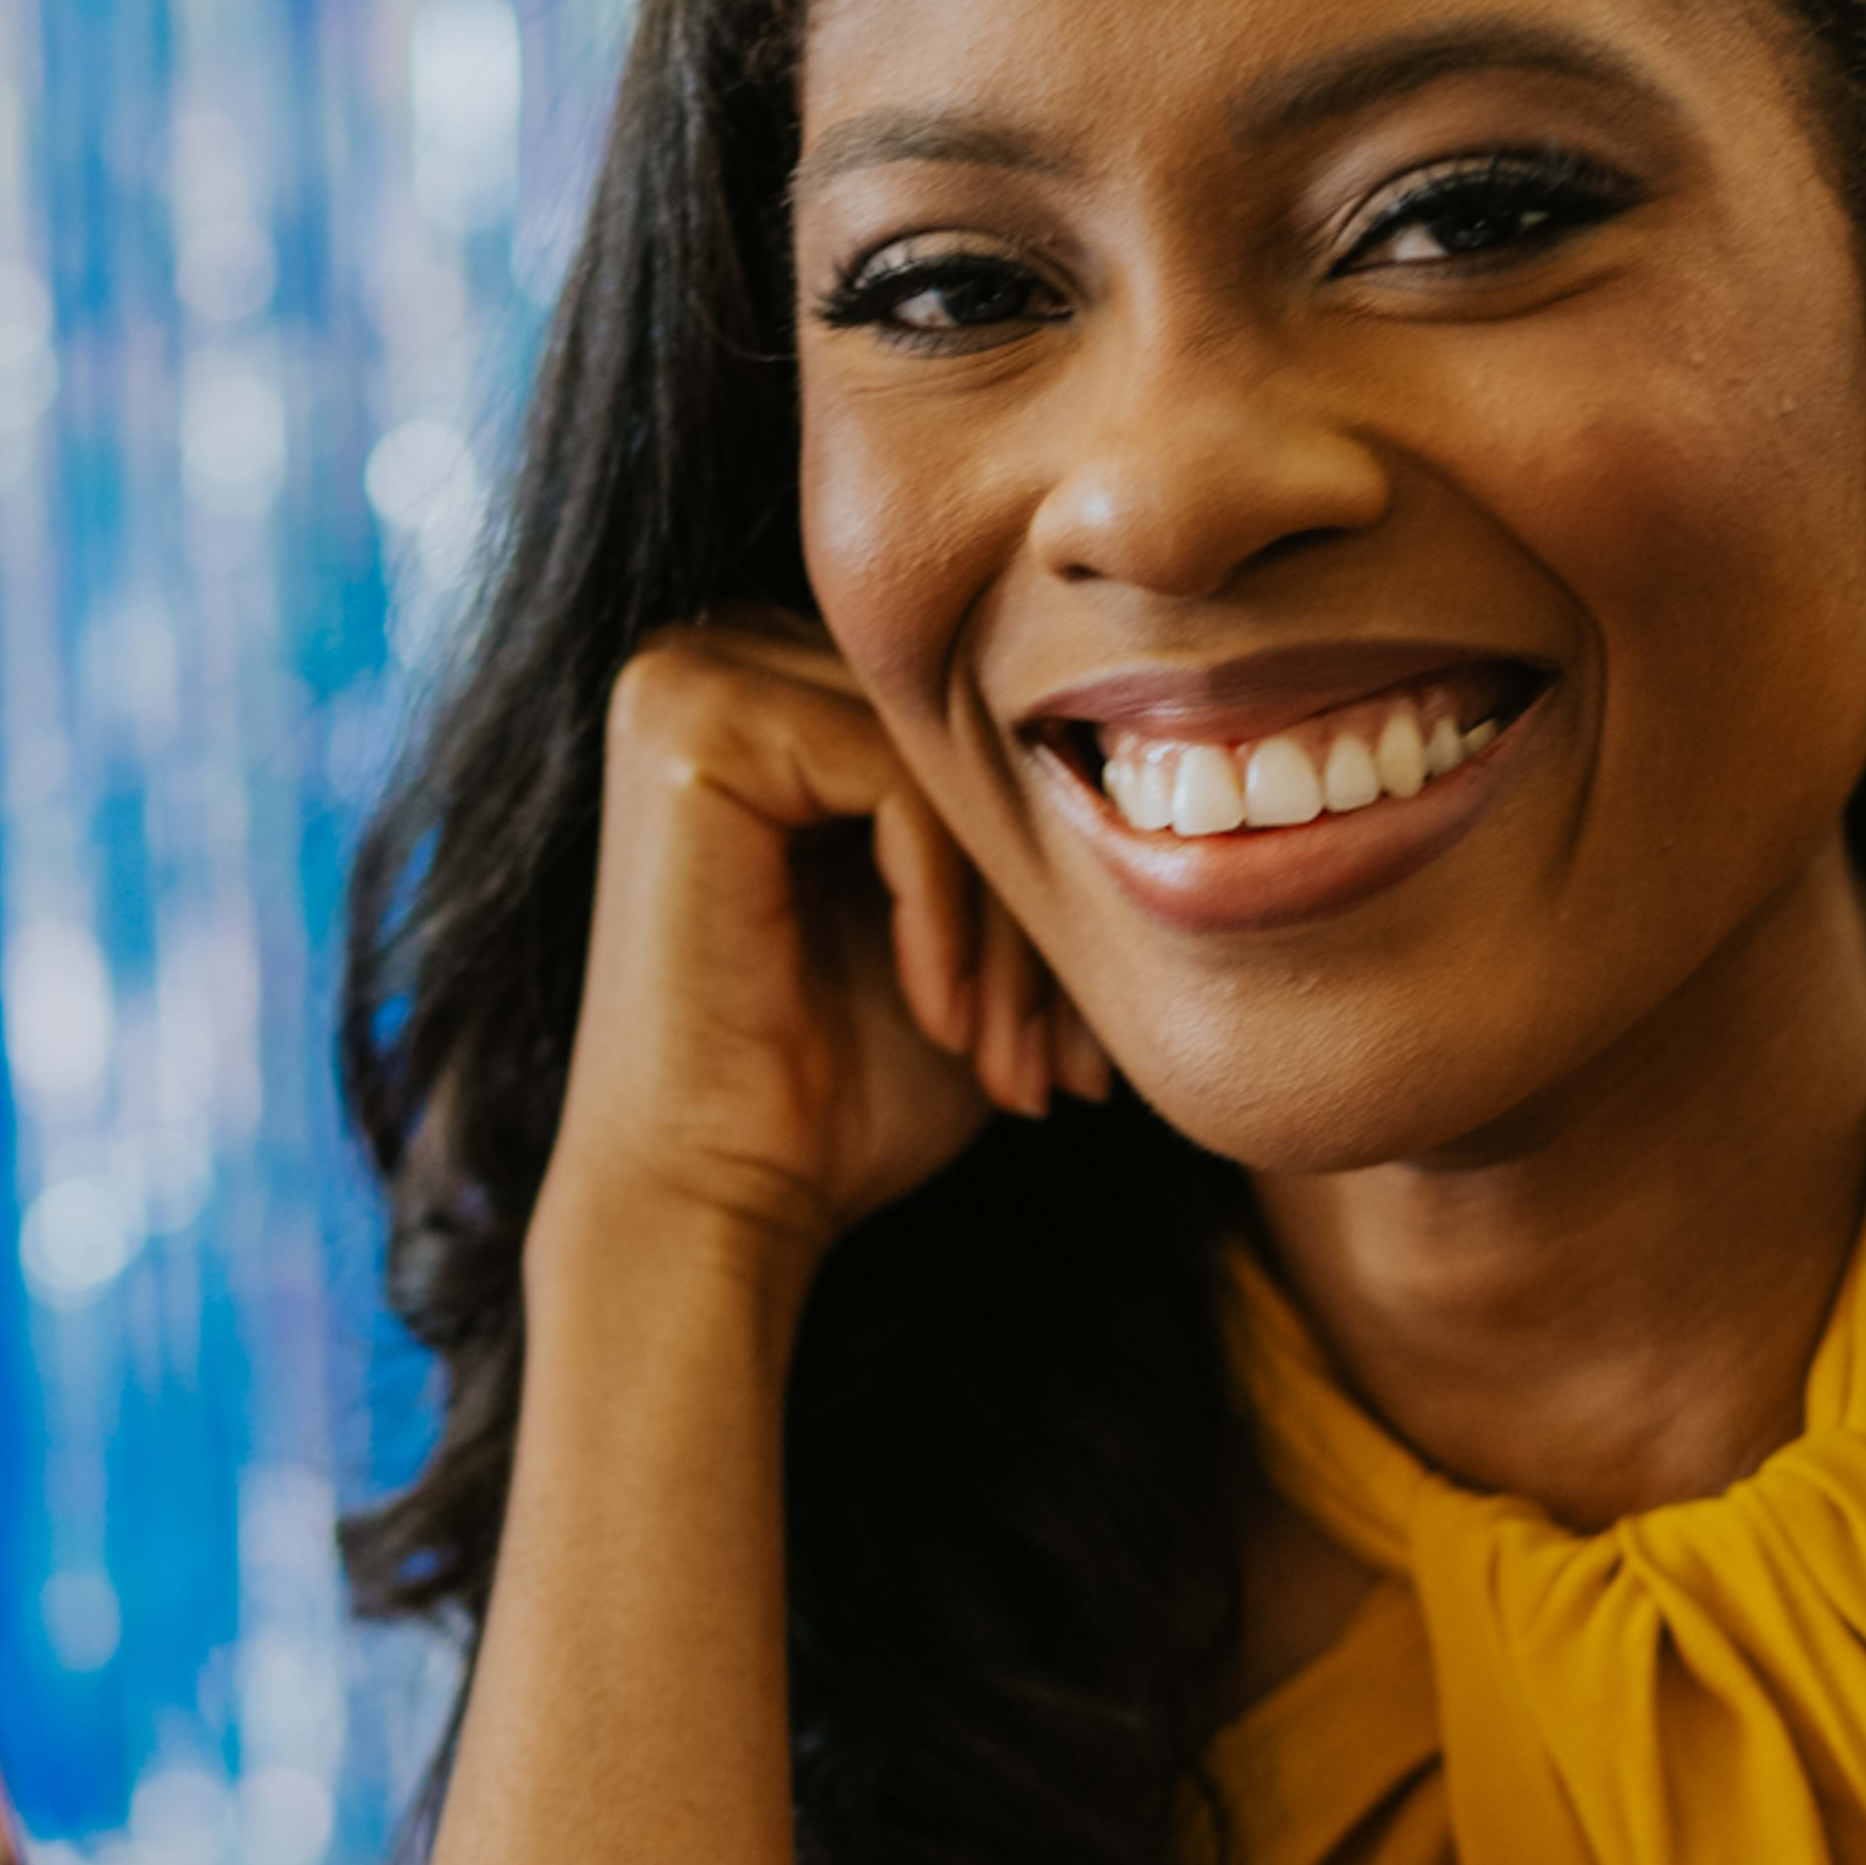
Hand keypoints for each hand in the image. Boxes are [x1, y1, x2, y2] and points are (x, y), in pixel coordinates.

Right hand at [541, 616, 1107, 1283]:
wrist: (717, 1202)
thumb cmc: (839, 1098)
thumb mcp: (973, 947)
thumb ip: (1027, 837)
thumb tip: (1176, 770)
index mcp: (772, 697)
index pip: (969, 741)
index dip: (1045, 885)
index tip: (1083, 1048)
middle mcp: (716, 663)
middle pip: (960, 743)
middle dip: (1036, 910)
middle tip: (1067, 1067)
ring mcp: (690, 681)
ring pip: (941, 761)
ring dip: (1005, 923)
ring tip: (1012, 1062)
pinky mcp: (692, 723)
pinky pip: (894, 777)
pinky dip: (943, 907)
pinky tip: (940, 1017)